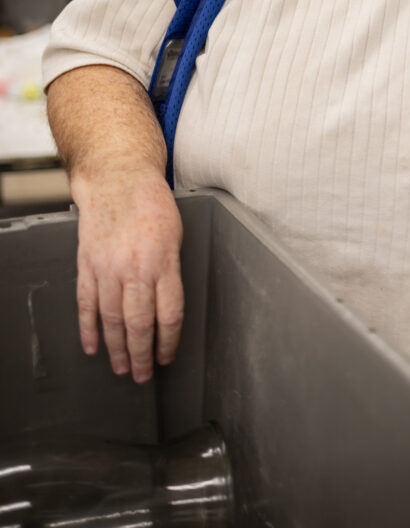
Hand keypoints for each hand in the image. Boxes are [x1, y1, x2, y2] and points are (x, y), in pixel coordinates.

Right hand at [72, 166, 183, 382]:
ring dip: (117, 348)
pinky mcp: (88, 264)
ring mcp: (108, 268)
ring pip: (111, 319)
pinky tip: (93, 347)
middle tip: (142, 375)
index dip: (168, 341)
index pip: (169, 313)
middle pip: (139, 323)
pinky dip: (88, 329)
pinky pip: (87, 304)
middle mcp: (135, 268)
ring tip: (121, 368)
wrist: (117, 179)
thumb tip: (168, 309)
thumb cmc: (151, 204)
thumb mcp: (176, 235)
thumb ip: (171, 271)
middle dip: (141, 355)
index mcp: (163, 262)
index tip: (166, 358)